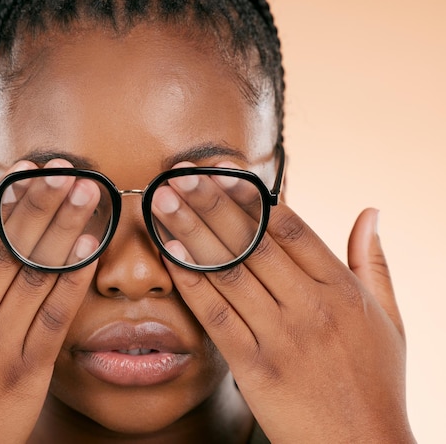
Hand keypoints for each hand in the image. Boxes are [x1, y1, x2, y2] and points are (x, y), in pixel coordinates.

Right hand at [0, 160, 98, 442]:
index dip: (5, 198)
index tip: (29, 169)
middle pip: (11, 247)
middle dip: (43, 202)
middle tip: (70, 169)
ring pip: (38, 273)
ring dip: (66, 228)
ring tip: (89, 192)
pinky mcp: (30, 370)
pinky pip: (57, 315)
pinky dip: (75, 277)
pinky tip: (93, 245)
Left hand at [155, 170, 414, 441]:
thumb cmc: (377, 380)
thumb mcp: (389, 318)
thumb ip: (373, 261)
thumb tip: (370, 212)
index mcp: (342, 289)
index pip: (291, 228)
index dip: (252, 196)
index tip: (222, 172)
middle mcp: (310, 307)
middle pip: (252, 243)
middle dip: (211, 204)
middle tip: (178, 175)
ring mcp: (281, 337)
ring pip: (229, 273)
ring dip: (191, 234)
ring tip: (163, 203)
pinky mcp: (255, 368)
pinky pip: (216, 317)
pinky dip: (192, 283)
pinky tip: (170, 255)